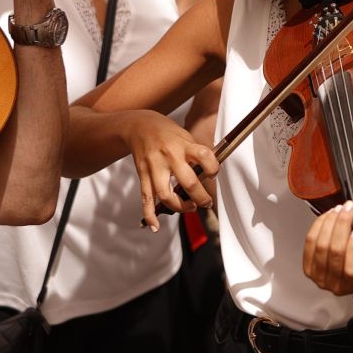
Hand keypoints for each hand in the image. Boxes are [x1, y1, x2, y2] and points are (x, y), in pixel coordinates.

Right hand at [120, 110, 217, 226]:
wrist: (138, 126)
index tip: (214, 174)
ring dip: (180, 207)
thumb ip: (196, 154)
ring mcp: (154, 167)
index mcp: (183, 145)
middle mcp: (169, 156)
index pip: (204, 156)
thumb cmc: (166, 132)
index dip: (213, 168)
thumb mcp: (185, 135)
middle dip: (200, 197)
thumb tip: (209, 174)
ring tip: (190, 208)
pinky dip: (149, 214)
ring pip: (166, 194)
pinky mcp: (142, 175)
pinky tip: (155, 226)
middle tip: (206, 202)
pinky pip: (146, 198)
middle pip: (188, 182)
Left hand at [302, 202, 352, 297]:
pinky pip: (309, 242)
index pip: (351, 270)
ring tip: (339, 209)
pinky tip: (328, 216)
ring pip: (320, 246)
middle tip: (348, 209)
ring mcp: (319, 277)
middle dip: (341, 226)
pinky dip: (318, 226)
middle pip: (334, 253)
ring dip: (329, 223)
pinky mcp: (308, 267)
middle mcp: (336, 285)